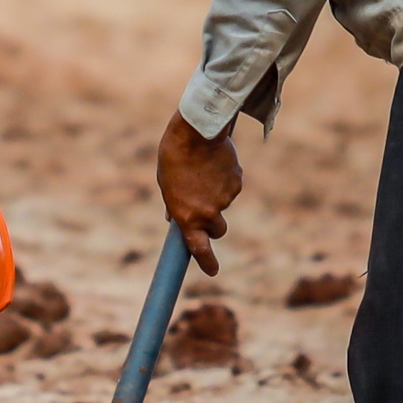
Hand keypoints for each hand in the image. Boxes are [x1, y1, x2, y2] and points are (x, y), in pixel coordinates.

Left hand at [157, 110, 241, 275]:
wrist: (197, 131)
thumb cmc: (174, 156)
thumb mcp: (166, 184)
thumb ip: (174, 205)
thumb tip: (174, 218)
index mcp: (186, 216)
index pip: (199, 249)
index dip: (207, 262)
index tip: (213, 271)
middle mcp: (207, 213)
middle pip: (218, 230)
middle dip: (214, 223)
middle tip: (205, 207)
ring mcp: (225, 199)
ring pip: (224, 204)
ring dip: (216, 194)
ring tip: (203, 170)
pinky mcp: (236, 183)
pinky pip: (231, 186)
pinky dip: (224, 178)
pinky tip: (214, 162)